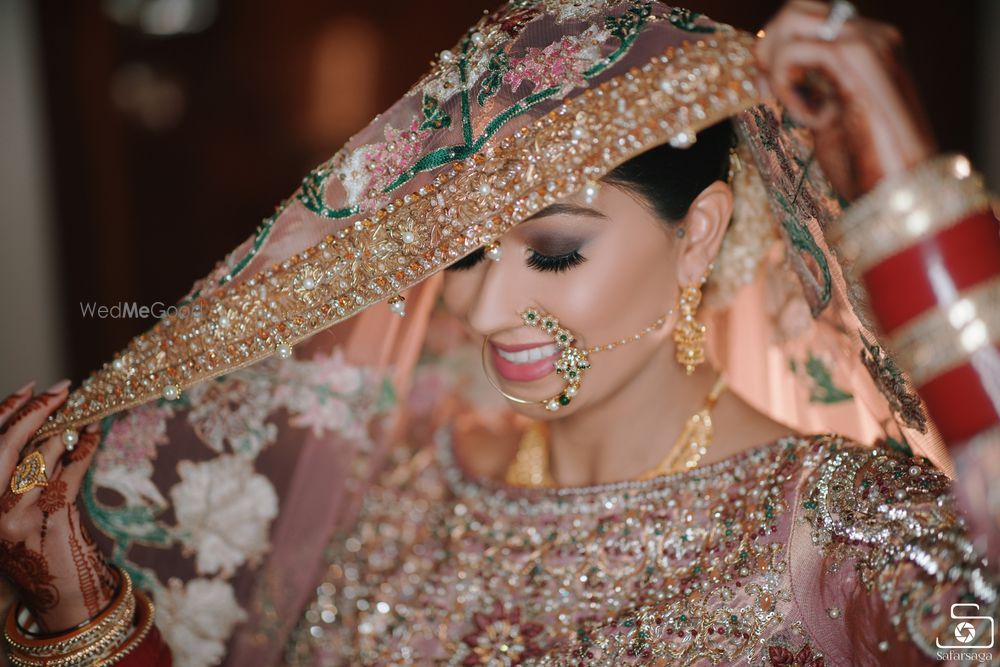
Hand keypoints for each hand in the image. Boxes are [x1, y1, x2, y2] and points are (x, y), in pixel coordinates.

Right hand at [0, 380, 113, 631]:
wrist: (61, 595)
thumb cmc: (38, 548)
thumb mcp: (14, 509)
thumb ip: (18, 470)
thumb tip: (41, 421)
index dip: (6, 410)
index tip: (30, 388)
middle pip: (6, 447)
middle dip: (35, 412)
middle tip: (61, 390)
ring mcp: (16, 519)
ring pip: (39, 458)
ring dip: (63, 432)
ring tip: (80, 414)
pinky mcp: (50, 523)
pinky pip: (70, 474)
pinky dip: (84, 449)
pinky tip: (94, 434)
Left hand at [755, 0, 937, 199]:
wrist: (899, 191)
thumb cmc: (867, 165)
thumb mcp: (825, 119)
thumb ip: (805, 89)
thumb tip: (766, 71)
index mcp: (866, 47)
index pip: (804, 18)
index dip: (772, 48)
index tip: (764, 91)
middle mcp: (871, 34)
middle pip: (796, 9)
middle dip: (767, 50)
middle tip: (767, 94)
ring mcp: (868, 41)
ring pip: (792, 22)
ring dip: (777, 69)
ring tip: (794, 109)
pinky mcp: (858, 58)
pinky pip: (795, 53)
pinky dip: (788, 88)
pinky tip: (812, 119)